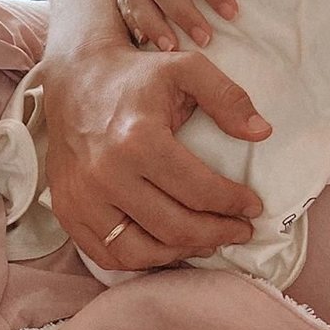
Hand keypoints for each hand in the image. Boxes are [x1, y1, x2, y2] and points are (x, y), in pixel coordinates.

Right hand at [42, 40, 271, 270]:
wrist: (76, 78)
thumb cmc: (138, 75)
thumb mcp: (188, 69)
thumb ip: (228, 98)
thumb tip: (262, 132)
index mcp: (138, 139)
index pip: (198, 190)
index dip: (233, 203)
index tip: (254, 206)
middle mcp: (106, 174)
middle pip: (173, 227)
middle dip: (217, 234)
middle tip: (241, 231)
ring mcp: (81, 198)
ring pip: (140, 252)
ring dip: (183, 253)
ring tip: (210, 242)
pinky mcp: (67, 211)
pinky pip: (108, 255)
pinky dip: (144, 260)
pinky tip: (170, 247)